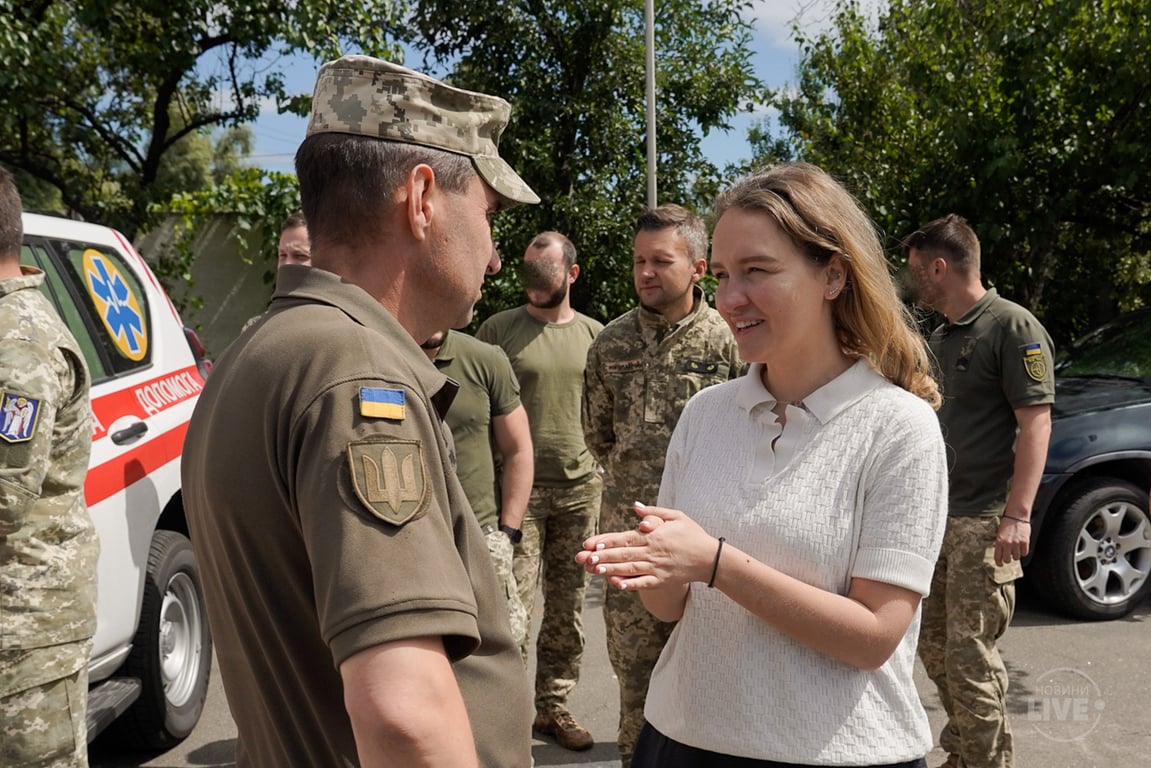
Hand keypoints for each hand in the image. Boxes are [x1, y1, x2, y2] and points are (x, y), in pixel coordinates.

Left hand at [574, 501, 716, 589]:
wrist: (710, 558)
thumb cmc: (692, 534)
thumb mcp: (676, 516)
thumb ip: (654, 513)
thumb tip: (634, 507)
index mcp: (654, 535)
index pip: (625, 537)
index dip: (607, 540)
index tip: (590, 543)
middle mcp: (653, 552)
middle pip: (623, 554)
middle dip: (602, 555)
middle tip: (583, 558)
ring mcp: (657, 568)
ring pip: (630, 568)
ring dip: (610, 569)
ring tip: (593, 569)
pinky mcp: (662, 581)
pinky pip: (644, 583)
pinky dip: (630, 584)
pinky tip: (616, 584)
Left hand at [995, 515, 1030, 565]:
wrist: (1016, 516)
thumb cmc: (1007, 524)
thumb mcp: (999, 534)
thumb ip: (1000, 544)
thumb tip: (1001, 553)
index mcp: (999, 541)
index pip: (997, 557)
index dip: (999, 563)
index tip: (1000, 564)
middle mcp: (1007, 543)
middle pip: (1007, 560)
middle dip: (1008, 560)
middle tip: (1009, 557)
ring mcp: (1016, 543)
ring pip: (1016, 557)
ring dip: (1016, 555)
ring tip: (1016, 550)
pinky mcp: (1025, 542)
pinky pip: (1024, 553)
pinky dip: (1023, 552)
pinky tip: (1022, 548)